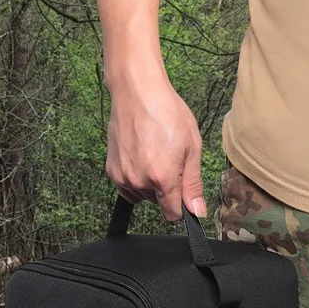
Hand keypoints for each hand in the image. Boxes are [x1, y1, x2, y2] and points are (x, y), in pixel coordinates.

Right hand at [105, 74, 205, 221]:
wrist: (138, 92)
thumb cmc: (168, 113)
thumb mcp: (192, 148)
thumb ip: (192, 184)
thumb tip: (196, 211)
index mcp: (162, 178)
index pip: (172, 214)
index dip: (182, 207)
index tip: (184, 193)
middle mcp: (139, 181)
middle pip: (158, 203)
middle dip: (167, 190)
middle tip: (171, 161)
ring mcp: (122, 176)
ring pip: (143, 196)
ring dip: (151, 185)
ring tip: (155, 155)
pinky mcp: (112, 170)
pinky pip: (127, 188)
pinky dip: (136, 180)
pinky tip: (142, 159)